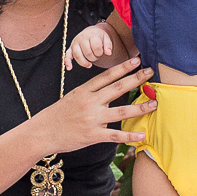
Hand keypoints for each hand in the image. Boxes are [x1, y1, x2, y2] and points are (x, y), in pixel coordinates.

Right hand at [35, 57, 154, 152]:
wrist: (42, 132)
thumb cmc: (59, 114)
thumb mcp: (74, 97)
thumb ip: (93, 94)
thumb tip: (112, 93)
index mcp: (84, 91)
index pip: (107, 76)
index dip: (123, 67)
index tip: (137, 60)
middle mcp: (89, 103)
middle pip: (117, 88)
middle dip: (136, 79)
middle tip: (151, 72)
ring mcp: (92, 119)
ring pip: (121, 112)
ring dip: (140, 108)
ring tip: (154, 104)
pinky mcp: (92, 135)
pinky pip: (114, 135)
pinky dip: (129, 136)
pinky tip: (142, 135)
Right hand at [65, 22, 115, 69]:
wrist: (92, 31)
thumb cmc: (99, 36)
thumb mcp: (106, 38)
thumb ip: (108, 45)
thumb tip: (109, 53)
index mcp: (91, 35)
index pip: (96, 47)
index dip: (100, 53)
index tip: (101, 53)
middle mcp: (82, 38)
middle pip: (87, 53)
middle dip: (94, 58)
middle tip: (96, 57)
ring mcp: (75, 43)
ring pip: (78, 55)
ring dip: (84, 62)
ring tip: (89, 65)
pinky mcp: (71, 48)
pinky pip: (67, 55)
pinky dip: (67, 62)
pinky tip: (69, 68)